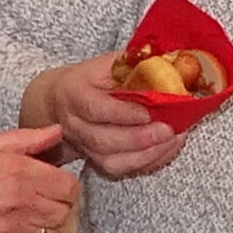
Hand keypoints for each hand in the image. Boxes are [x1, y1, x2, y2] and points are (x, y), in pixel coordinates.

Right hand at [0, 125, 78, 232]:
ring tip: (27, 212)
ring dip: (45, 224)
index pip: (67, 186)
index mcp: (18, 173)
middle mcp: (20, 204)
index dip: (62, 182)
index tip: (50, 179)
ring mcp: (11, 230)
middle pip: (64, 212)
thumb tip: (53, 132)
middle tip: (40, 195)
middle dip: (57, 203)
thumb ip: (22, 140)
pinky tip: (12, 226)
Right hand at [21, 53, 183, 179]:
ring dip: (146, 154)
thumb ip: (132, 64)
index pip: (95, 108)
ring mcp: (83, 146)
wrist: (60, 101)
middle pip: (103, 140)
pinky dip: (146, 162)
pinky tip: (165, 149)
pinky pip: (121, 169)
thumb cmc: (89, 79)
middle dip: (140, 138)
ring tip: (172, 140)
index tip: (148, 113)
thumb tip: (170, 63)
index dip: (122, 114)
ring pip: (112, 161)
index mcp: (73, 94)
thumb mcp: (106, 64)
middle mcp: (73, 124)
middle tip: (168, 130)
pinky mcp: (94, 160)